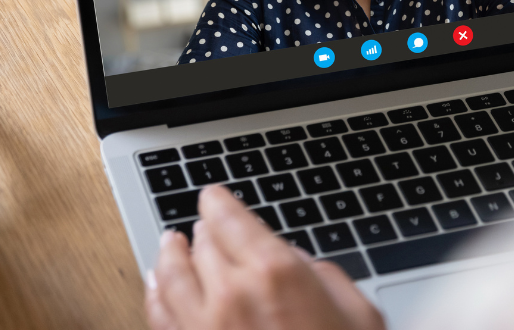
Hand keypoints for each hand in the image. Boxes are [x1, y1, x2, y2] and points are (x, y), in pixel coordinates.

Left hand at [146, 184, 384, 329]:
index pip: (229, 218)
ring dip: (168, 255)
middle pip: (201, 244)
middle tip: (202, 223)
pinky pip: (160, 320)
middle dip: (201, 229)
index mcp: (275, 272)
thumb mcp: (360, 314)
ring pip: (171, 278)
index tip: (212, 197)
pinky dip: (153, 296)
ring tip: (168, 243)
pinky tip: (154, 287)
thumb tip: (298, 265)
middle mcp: (231, 295)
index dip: (217, 202)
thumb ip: (324, 276)